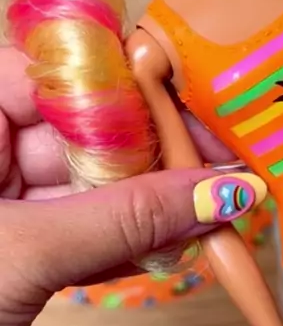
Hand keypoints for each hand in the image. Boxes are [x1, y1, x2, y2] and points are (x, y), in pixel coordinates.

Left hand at [0, 47, 251, 325]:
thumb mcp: (27, 252)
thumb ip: (127, 219)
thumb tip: (216, 191)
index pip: (54, 72)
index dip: (125, 83)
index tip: (191, 101)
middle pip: (83, 130)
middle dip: (152, 154)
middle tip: (219, 163)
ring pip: (89, 184)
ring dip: (149, 205)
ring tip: (212, 209)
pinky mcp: (17, 244)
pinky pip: (81, 228)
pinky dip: (125, 241)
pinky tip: (173, 244)